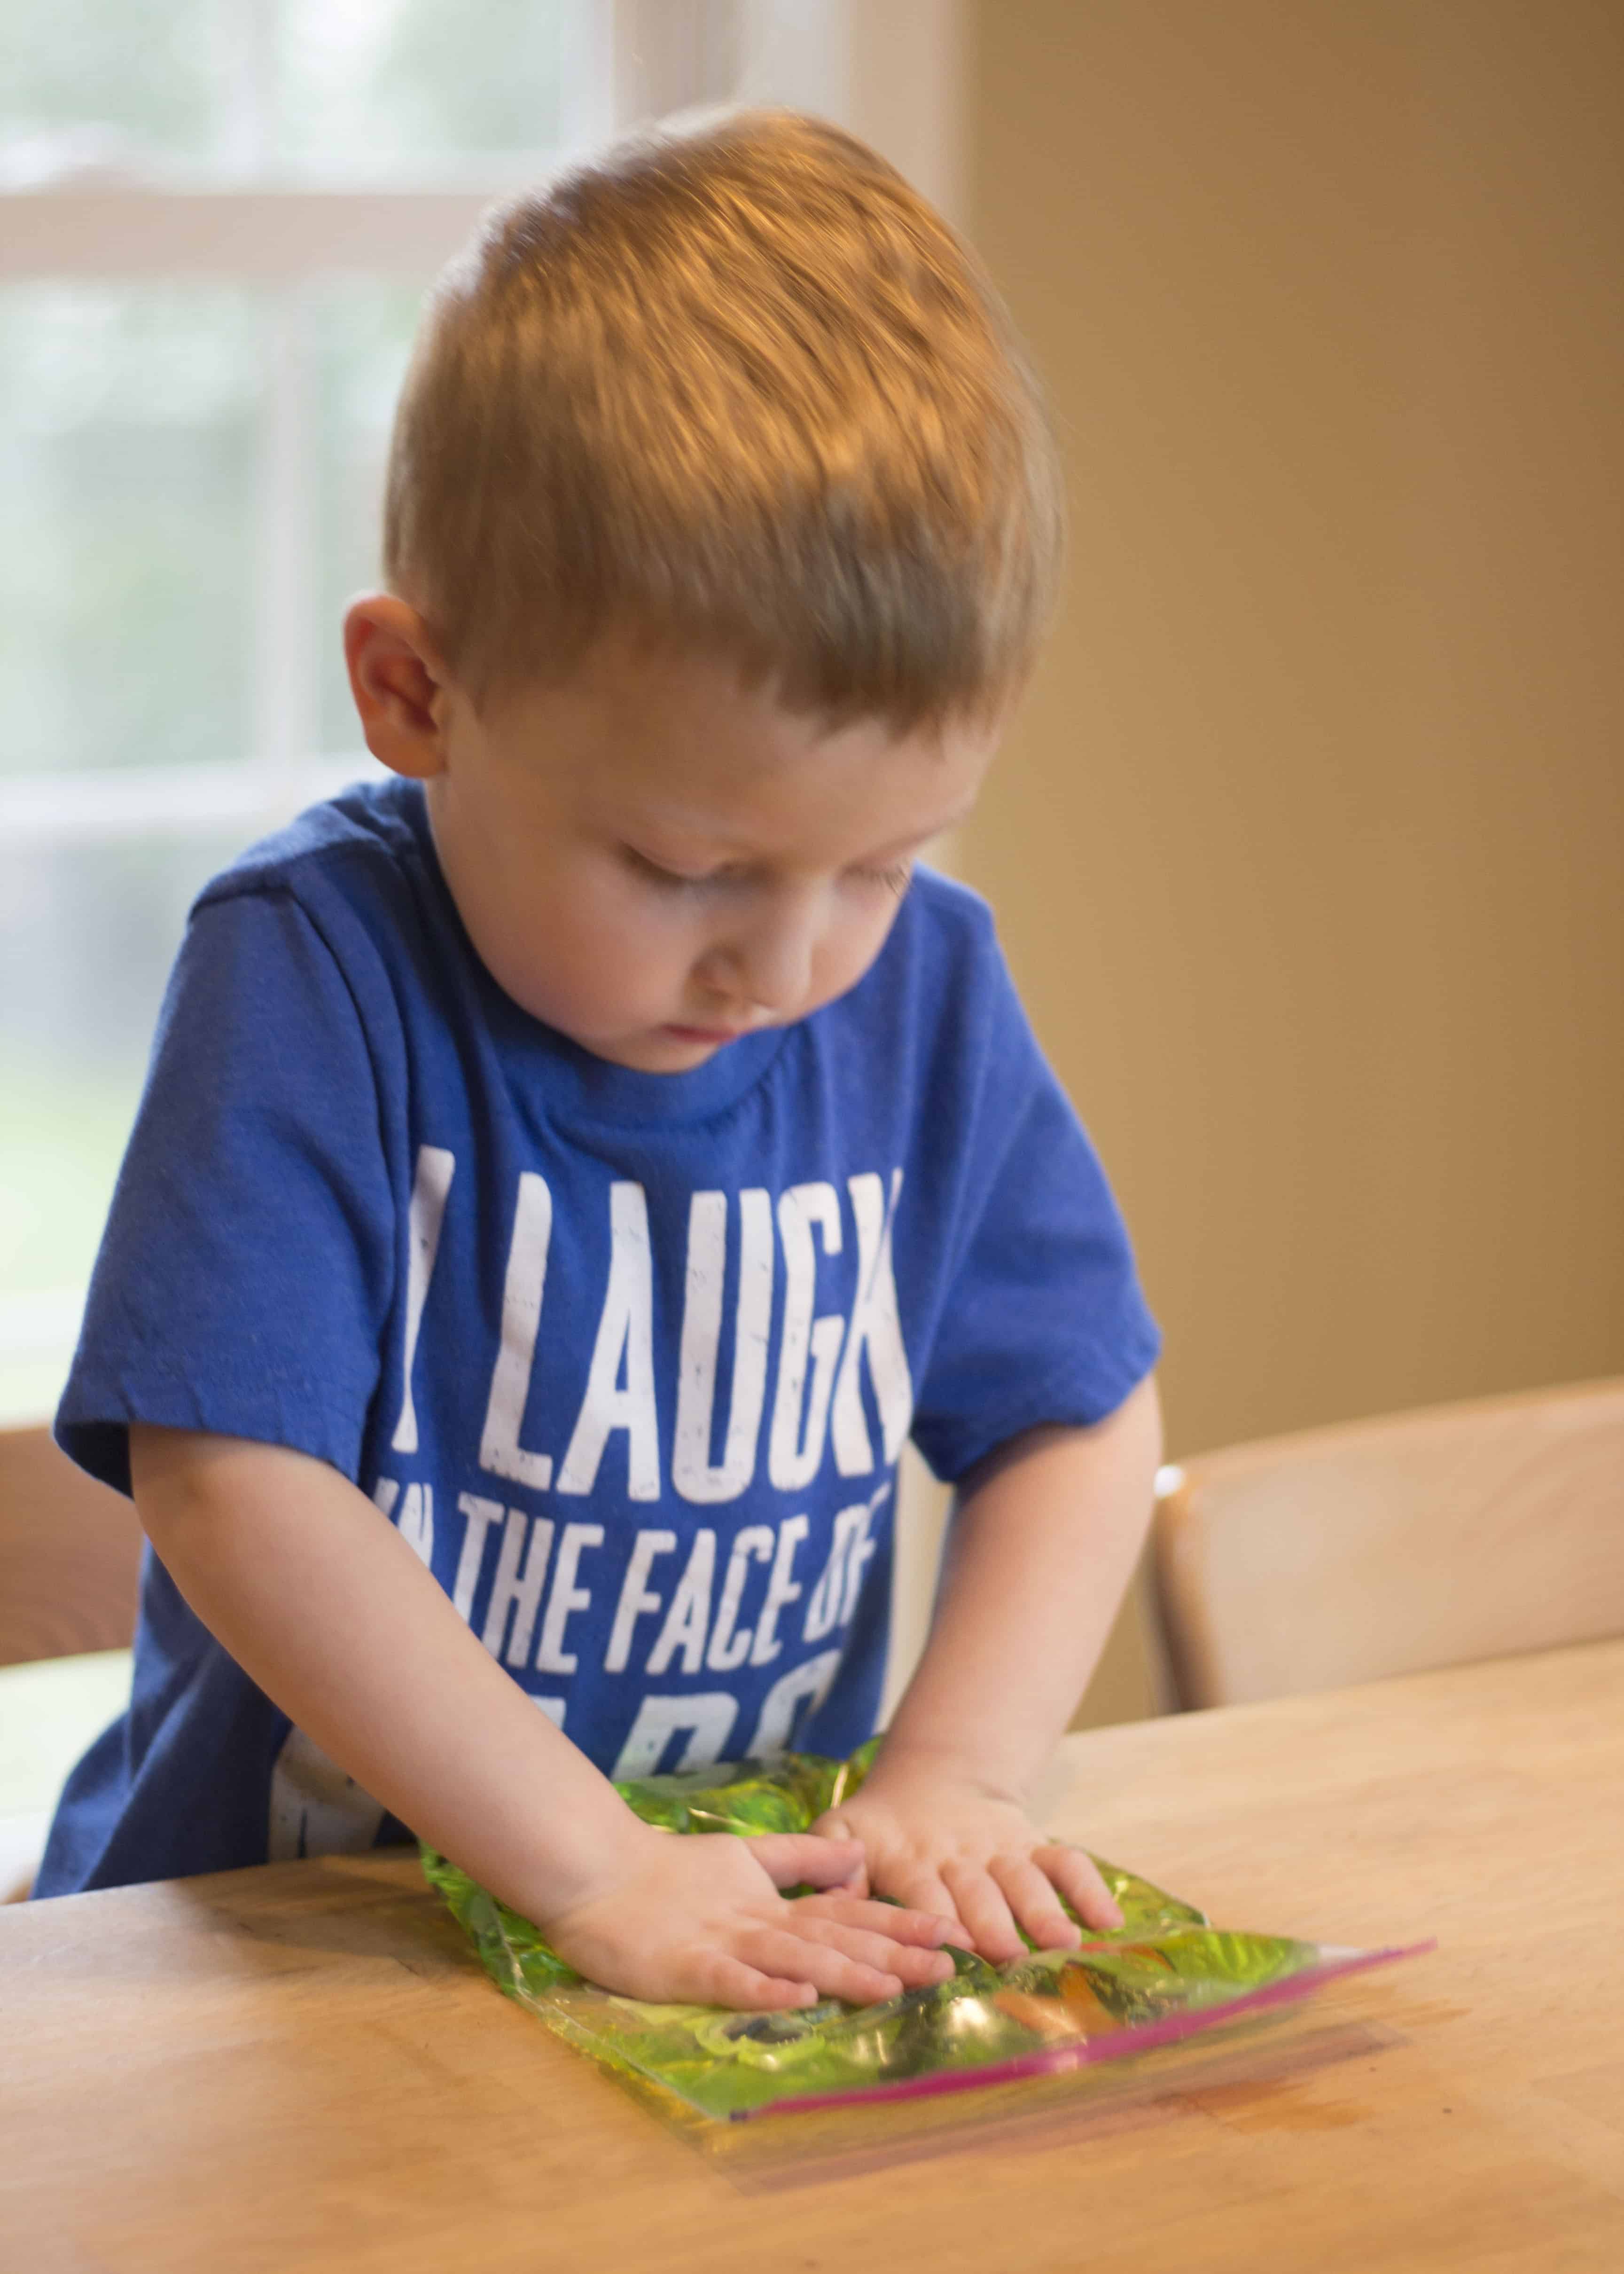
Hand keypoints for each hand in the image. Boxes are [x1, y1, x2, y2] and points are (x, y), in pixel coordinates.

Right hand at [533, 1823, 958, 2009]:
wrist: (594, 1868)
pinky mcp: (685, 1963)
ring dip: (845, 1971)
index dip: (897, 1923)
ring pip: (794, 1956)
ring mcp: (723, 1941)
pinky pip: (730, 1979)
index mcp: (772, 1901)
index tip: (949, 1933)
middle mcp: (758, 1921)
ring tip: (892, 1986)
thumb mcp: (742, 1856)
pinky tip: (800, 1998)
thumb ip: (796, 1860)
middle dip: (893, 1952)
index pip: (845, 1913)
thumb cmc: (665, 1870)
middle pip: (835, 1937)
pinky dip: (766, 1988)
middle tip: (948, 1966)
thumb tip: (854, 1857)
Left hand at [814, 1757, 1122, 1964]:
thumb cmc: (877, 1828)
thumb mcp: (842, 1831)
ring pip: (1025, 1879)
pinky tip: (1109, 1923)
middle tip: (1010, 1956)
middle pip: (980, 1891)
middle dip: (995, 1924)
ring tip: (1063, 1943)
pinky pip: (1066, 1862)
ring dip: (1044, 1911)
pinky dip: (1089, 1888)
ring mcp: (1001, 1852)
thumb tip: (831, 1890)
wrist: (929, 1783)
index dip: (939, 1916)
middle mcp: (960, 1856)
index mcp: (909, 1856)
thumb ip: (831, 1859)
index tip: (952, 1945)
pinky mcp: (1033, 1848)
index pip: (926, 1891)